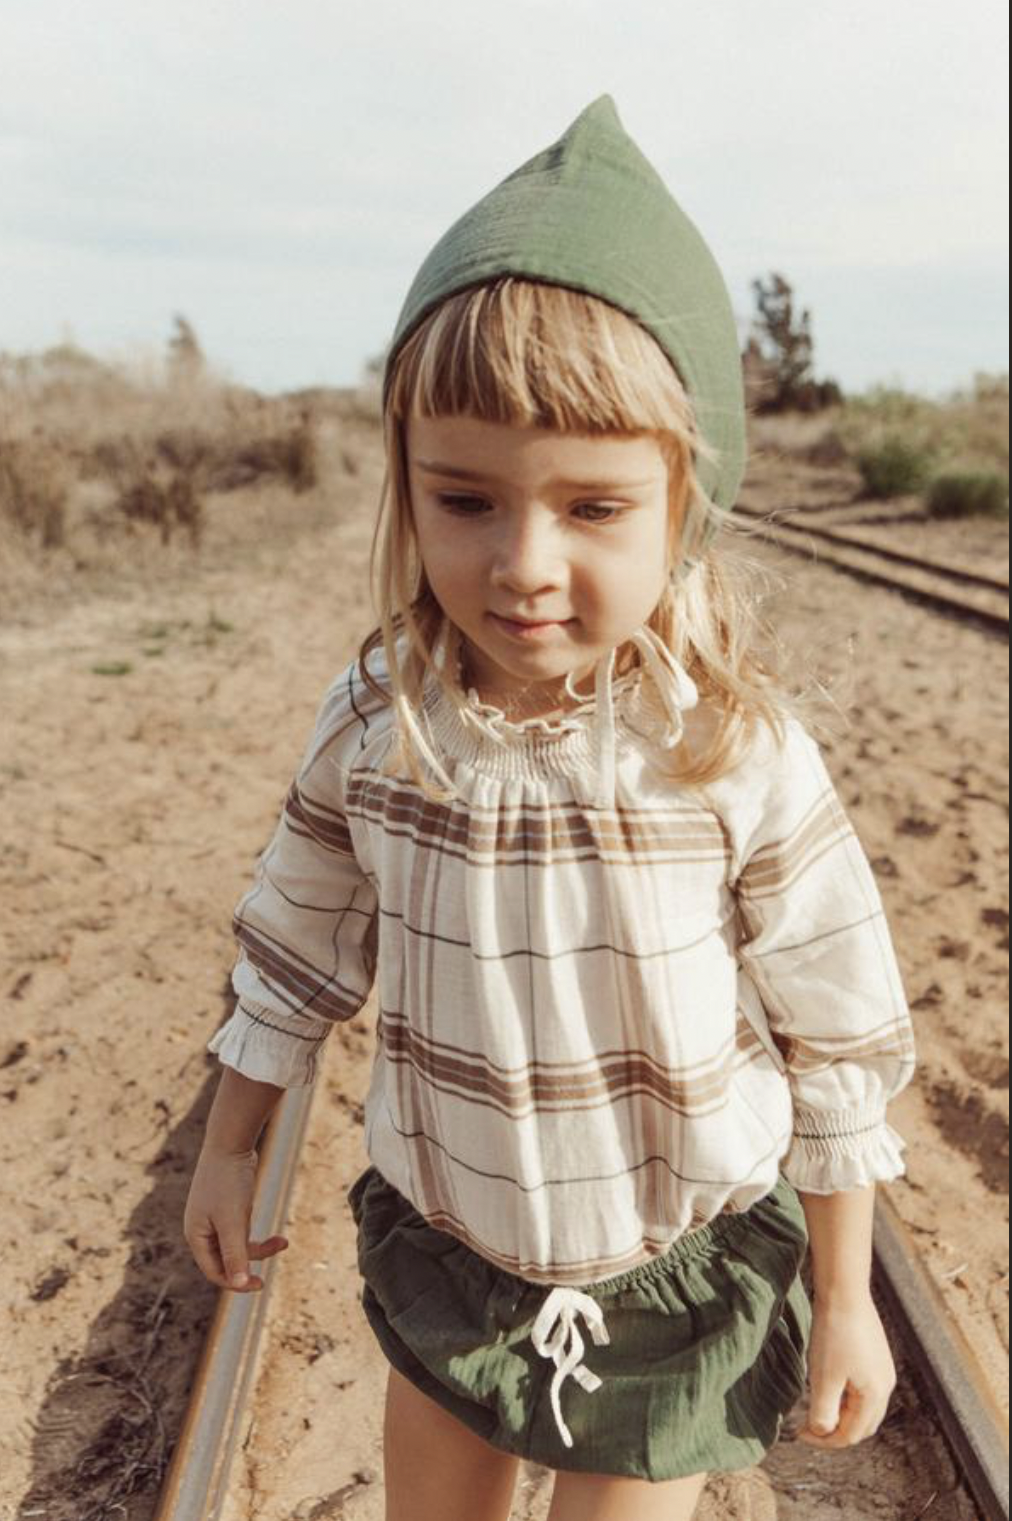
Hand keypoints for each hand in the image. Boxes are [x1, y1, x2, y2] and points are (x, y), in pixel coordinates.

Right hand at [183, 1143, 288, 1291]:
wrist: (230, 1142)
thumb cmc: (228, 1182)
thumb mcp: (234, 1221)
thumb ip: (236, 1254)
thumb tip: (240, 1284)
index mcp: (196, 1236)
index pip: (213, 1271)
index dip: (235, 1283)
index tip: (259, 1284)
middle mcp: (201, 1229)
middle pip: (224, 1261)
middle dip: (247, 1266)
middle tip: (267, 1278)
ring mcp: (214, 1217)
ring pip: (236, 1245)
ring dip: (259, 1248)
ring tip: (282, 1242)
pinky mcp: (227, 1207)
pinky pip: (241, 1230)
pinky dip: (257, 1234)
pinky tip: (276, 1235)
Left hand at [796, 1290, 895, 1446]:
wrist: (845, 1292)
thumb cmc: (834, 1334)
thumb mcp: (823, 1377)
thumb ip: (823, 1411)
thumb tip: (822, 1432)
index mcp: (875, 1395)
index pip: (851, 1434)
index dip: (824, 1440)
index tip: (800, 1434)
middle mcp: (885, 1386)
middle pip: (863, 1426)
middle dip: (837, 1433)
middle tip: (811, 1429)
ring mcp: (883, 1370)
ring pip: (865, 1408)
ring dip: (844, 1417)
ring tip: (820, 1412)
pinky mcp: (877, 1356)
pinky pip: (865, 1390)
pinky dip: (849, 1399)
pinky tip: (831, 1389)